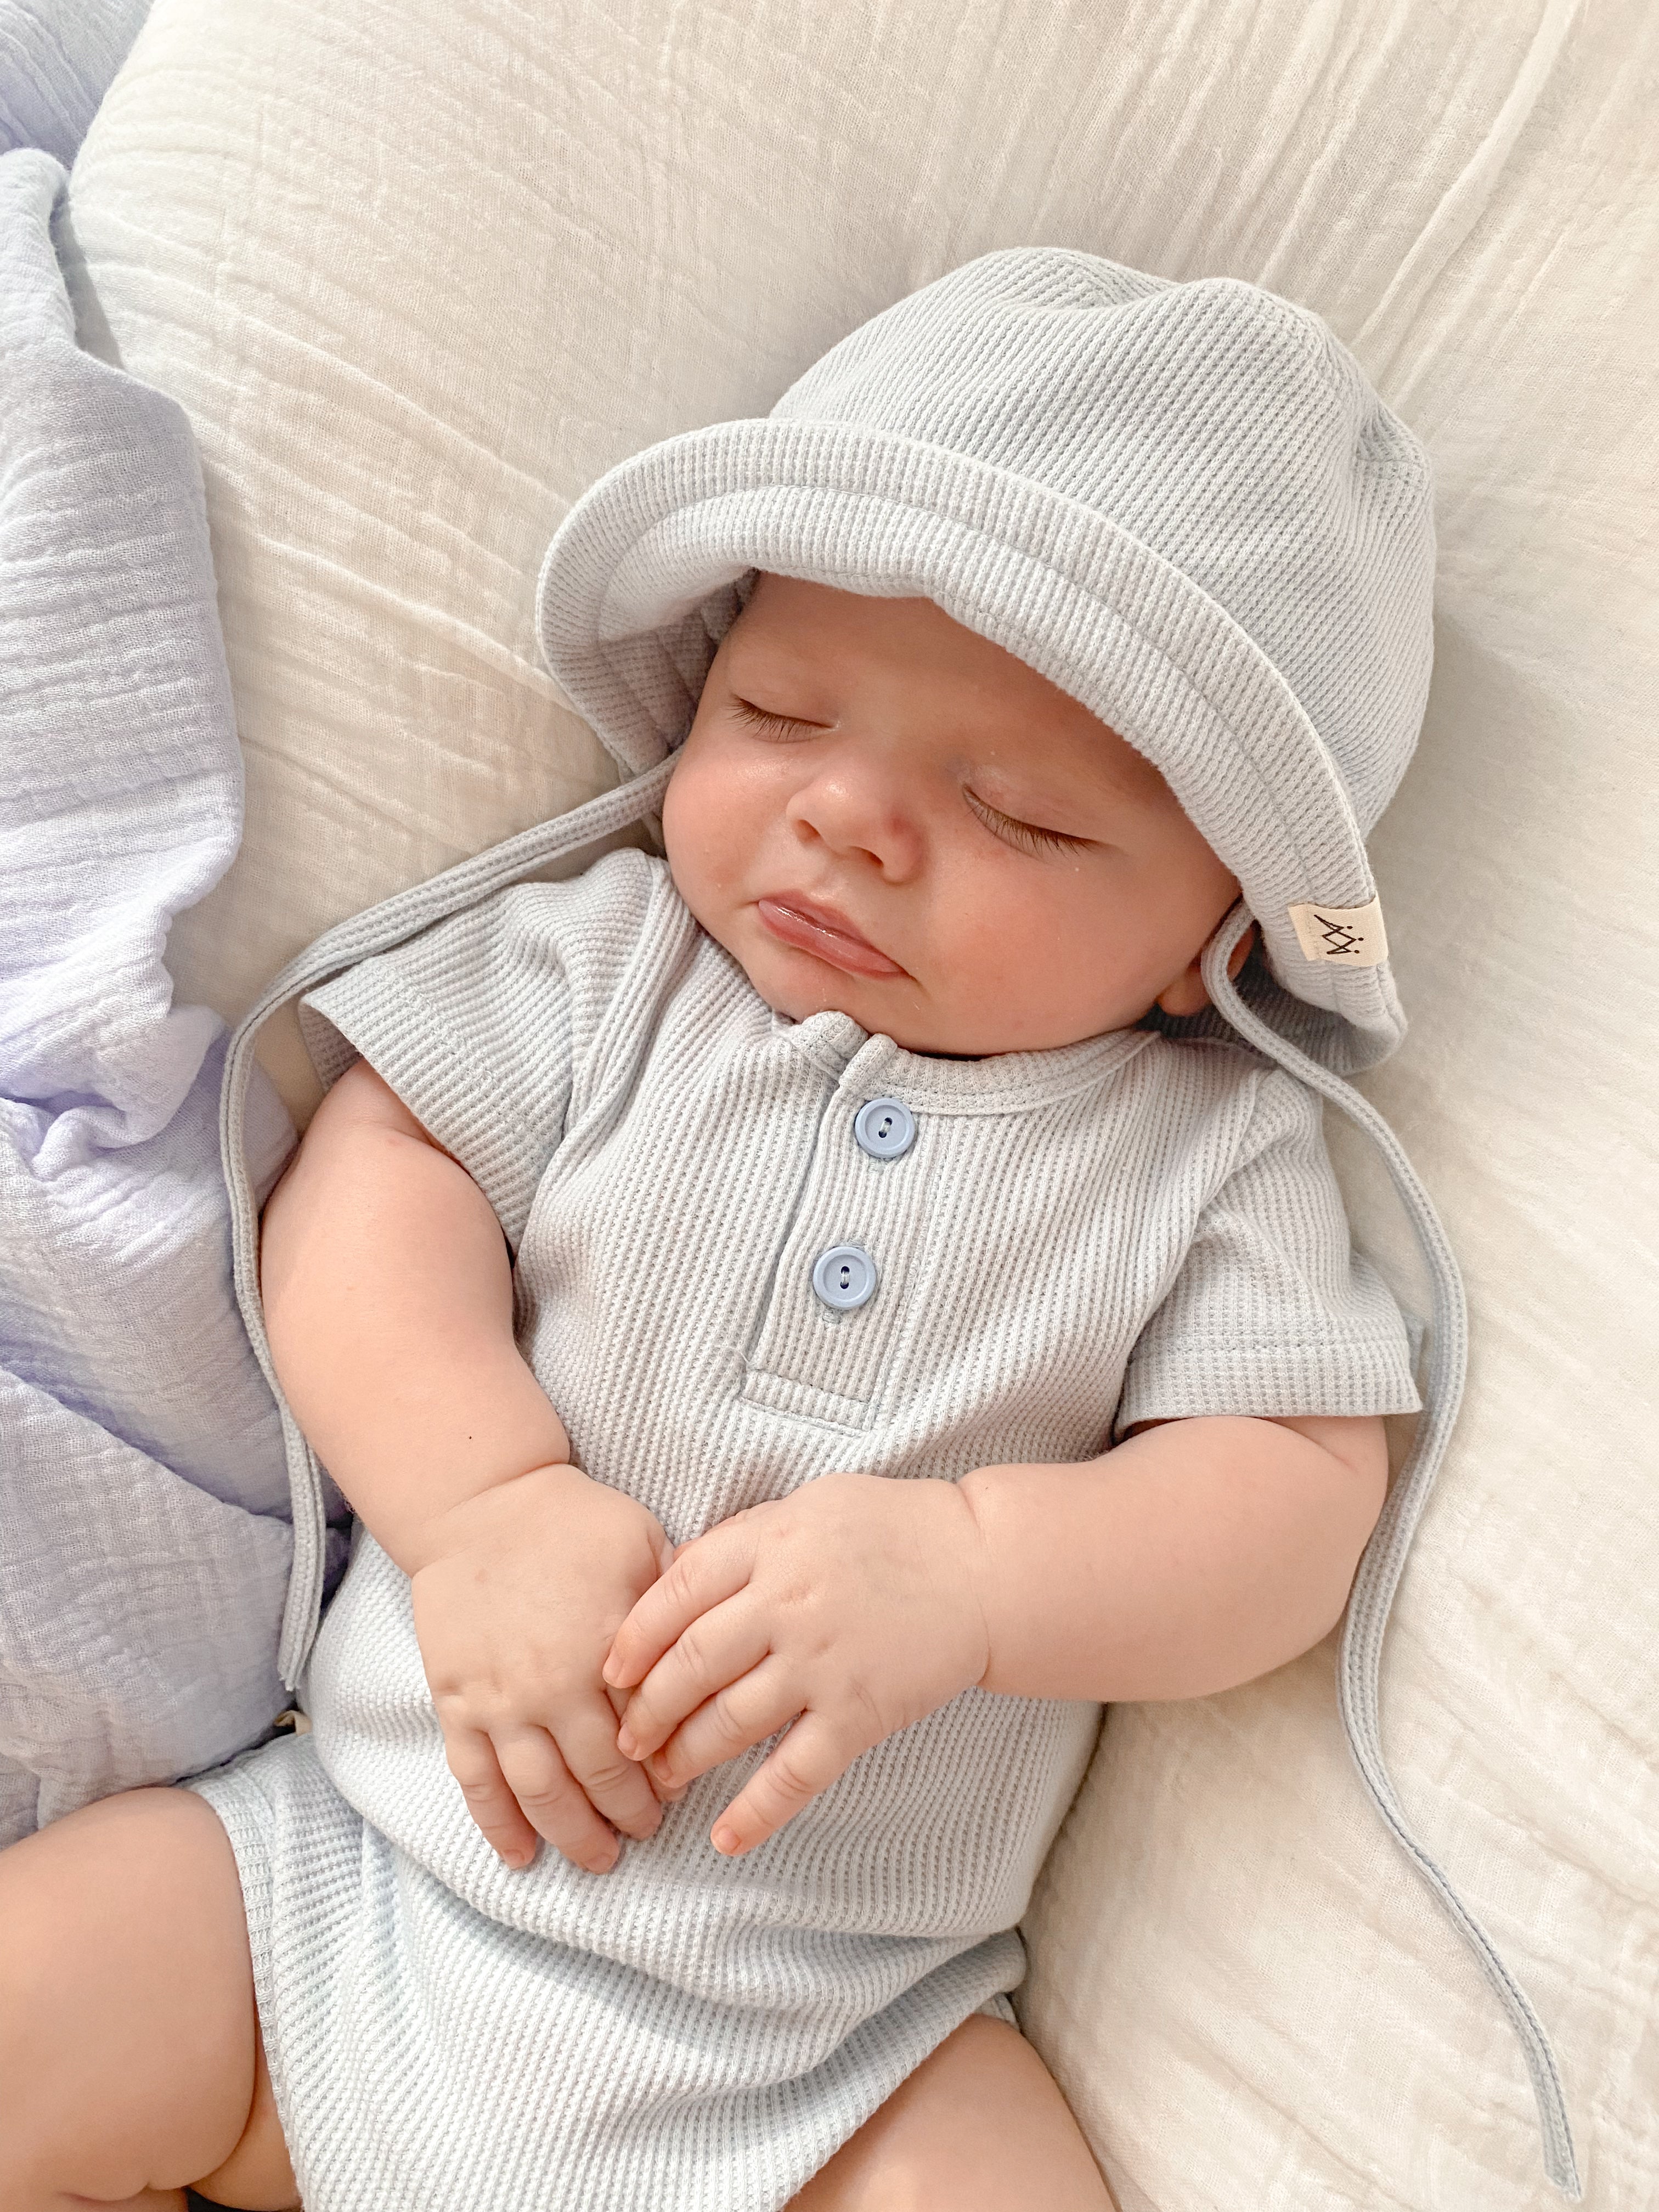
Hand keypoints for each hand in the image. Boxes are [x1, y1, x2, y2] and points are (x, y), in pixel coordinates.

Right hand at [408, 1462, 679, 1873]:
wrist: (480, 1502)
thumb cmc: (572, 1520)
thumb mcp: (643, 1544)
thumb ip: (676, 1603)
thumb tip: (718, 1646)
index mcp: (608, 1647)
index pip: (650, 1731)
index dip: (670, 1769)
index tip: (683, 1789)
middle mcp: (553, 1685)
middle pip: (599, 1775)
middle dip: (630, 1815)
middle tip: (648, 1832)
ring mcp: (499, 1700)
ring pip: (540, 1792)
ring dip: (572, 1835)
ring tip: (599, 1859)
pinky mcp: (456, 1702)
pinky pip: (476, 1780)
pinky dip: (498, 1824)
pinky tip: (519, 1855)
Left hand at [602, 1471, 991, 1856]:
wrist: (982, 1567)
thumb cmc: (890, 1529)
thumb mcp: (806, 1507)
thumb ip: (741, 1541)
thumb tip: (670, 1578)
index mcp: (769, 1544)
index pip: (675, 1594)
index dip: (633, 1638)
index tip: (610, 1671)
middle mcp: (787, 1604)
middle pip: (691, 1664)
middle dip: (647, 1708)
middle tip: (625, 1738)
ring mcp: (822, 1662)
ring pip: (730, 1721)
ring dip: (686, 1757)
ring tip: (662, 1776)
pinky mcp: (860, 1713)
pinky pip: (797, 1773)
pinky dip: (757, 1811)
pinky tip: (726, 1838)